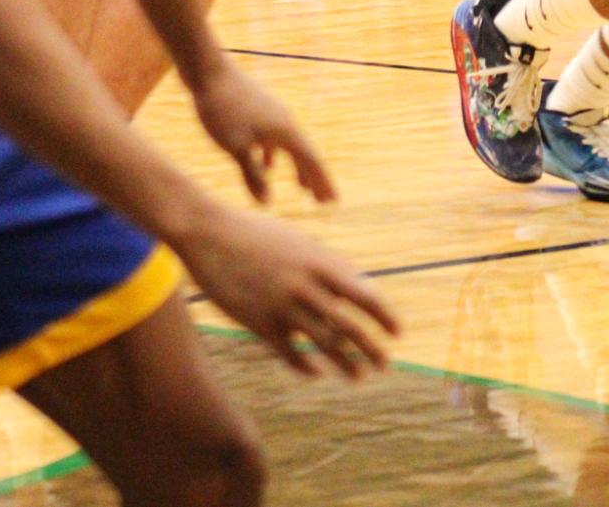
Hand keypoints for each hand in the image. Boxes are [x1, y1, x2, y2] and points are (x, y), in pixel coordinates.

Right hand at [179, 205, 398, 380]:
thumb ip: (324, 264)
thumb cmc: (257, 235)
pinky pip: (288, 351)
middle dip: (370, 346)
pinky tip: (317, 373)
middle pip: (347, 322)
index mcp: (318, 260)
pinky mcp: (258, 322)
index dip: (383, 314)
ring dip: (344, 362)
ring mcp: (280, 304)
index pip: (362, 292)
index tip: (397, 331)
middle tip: (386, 363)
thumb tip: (354, 283)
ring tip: (359, 376)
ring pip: (321, 342)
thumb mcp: (297, 242)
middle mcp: (304, 284)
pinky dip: (306, 365)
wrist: (211, 233)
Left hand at [194, 57, 334, 203]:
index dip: (322, 182)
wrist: (209, 71)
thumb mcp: (236, 147)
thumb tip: (266, 202)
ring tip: (303, 187)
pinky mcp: (258, 110)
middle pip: (304, 154)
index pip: (310, 161)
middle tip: (325, 201)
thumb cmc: (222, 109)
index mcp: (284, 130)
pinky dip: (276, 155)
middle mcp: (284, 121)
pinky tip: (268, 164)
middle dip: (314, 179)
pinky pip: (275, 138)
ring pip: (290, 146)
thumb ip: (252, 175)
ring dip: (297, 167)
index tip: (332, 202)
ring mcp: (272, 114)